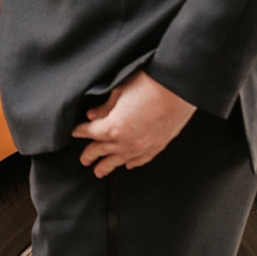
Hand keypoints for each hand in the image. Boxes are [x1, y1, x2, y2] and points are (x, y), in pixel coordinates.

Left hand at [72, 72, 195, 177]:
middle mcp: (127, 142)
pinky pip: (143, 158)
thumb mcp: (119, 91)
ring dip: (109, 165)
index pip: (91, 132)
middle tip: (84, 161)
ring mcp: (145, 145)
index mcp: (113, 127)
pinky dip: (134, 162)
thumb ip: (105, 107)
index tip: (76, 132)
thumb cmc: (149, 83)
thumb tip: (93, 115)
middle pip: (104, 150)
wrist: (180, 86)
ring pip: (122, 159)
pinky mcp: (160, 144)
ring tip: (100, 172)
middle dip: (91, 155)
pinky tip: (129, 165)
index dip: (81, 132)